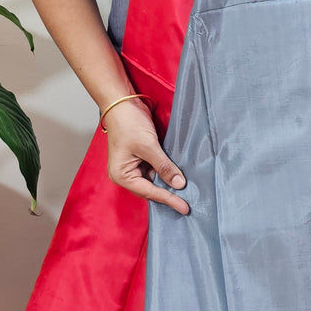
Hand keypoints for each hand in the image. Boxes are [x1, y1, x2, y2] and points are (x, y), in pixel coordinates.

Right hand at [104, 99, 189, 214]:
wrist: (122, 103)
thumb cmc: (128, 123)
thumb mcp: (148, 146)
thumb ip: (164, 166)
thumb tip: (179, 184)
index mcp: (122, 176)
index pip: (149, 192)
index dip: (169, 199)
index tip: (185, 207)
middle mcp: (126, 175)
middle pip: (151, 189)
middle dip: (169, 194)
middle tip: (188, 203)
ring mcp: (133, 167)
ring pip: (154, 180)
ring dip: (168, 183)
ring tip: (187, 191)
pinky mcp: (140, 158)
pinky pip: (155, 170)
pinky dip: (166, 172)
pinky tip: (178, 175)